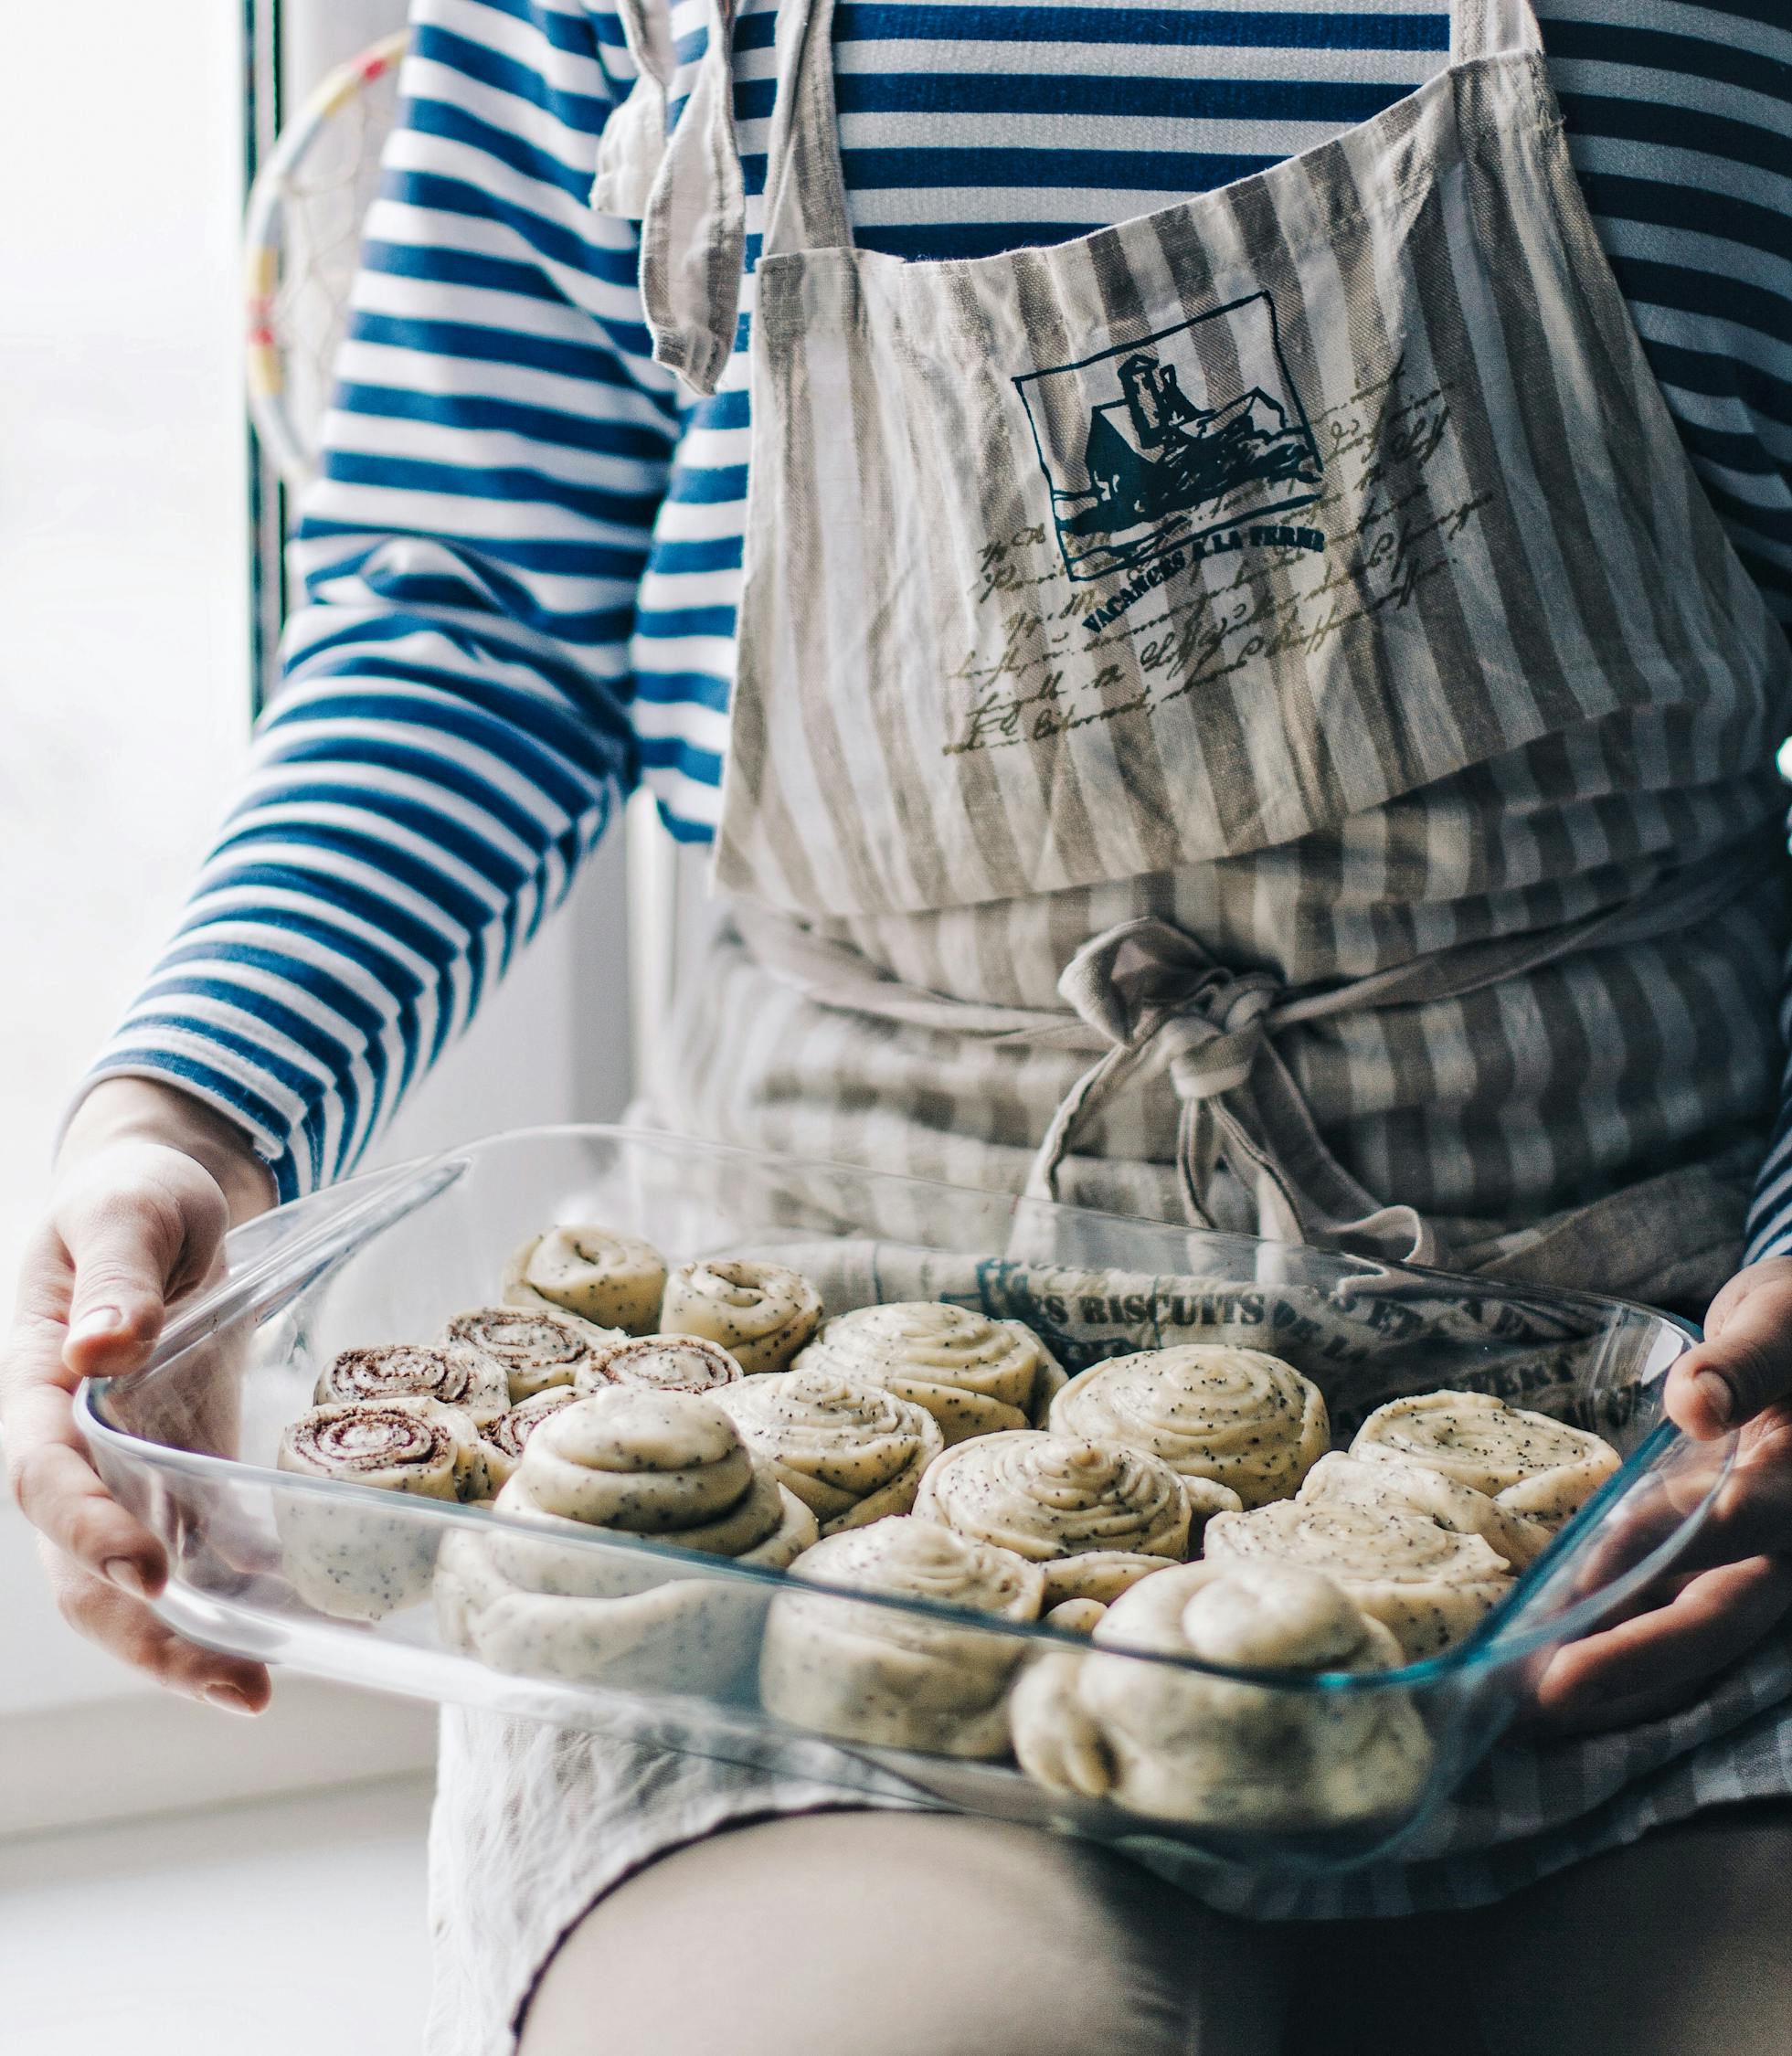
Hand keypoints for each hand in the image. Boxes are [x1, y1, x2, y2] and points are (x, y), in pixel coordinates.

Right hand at [0, 1078, 277, 1712]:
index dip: (88, 1529)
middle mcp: (72, 1450)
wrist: (161, 1201)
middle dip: (149, 1638)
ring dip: (193, 1642)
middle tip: (238, 1683)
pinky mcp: (181, 1472)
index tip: (146, 1567)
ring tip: (267, 1687)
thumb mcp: (127, 1212)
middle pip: (84, 1570)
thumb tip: (101, 1346)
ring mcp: (126, 1471)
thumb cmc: (133, 1196)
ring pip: (138, 1584)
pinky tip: (304, 1623)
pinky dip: (238, 1593)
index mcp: (33, 1387)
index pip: (45, 1479)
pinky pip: (197, 1550)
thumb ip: (115, 1277)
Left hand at [1535, 1256, 1791, 1731]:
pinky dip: (1611, 1637)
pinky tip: (1542, 1663)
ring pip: (1684, 1632)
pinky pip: (1665, 1604)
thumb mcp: (1782, 1322)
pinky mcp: (1713, 1550)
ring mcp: (1748, 1554)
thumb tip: (1697, 1401)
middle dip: (1625, 1670)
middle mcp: (1781, 1545)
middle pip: (1708, 1622)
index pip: (1725, 1542)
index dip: (1650, 1582)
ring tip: (1520, 1713)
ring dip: (1610, 1675)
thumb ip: (1743, 1362)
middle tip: (1535, 1707)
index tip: (1576, 1620)